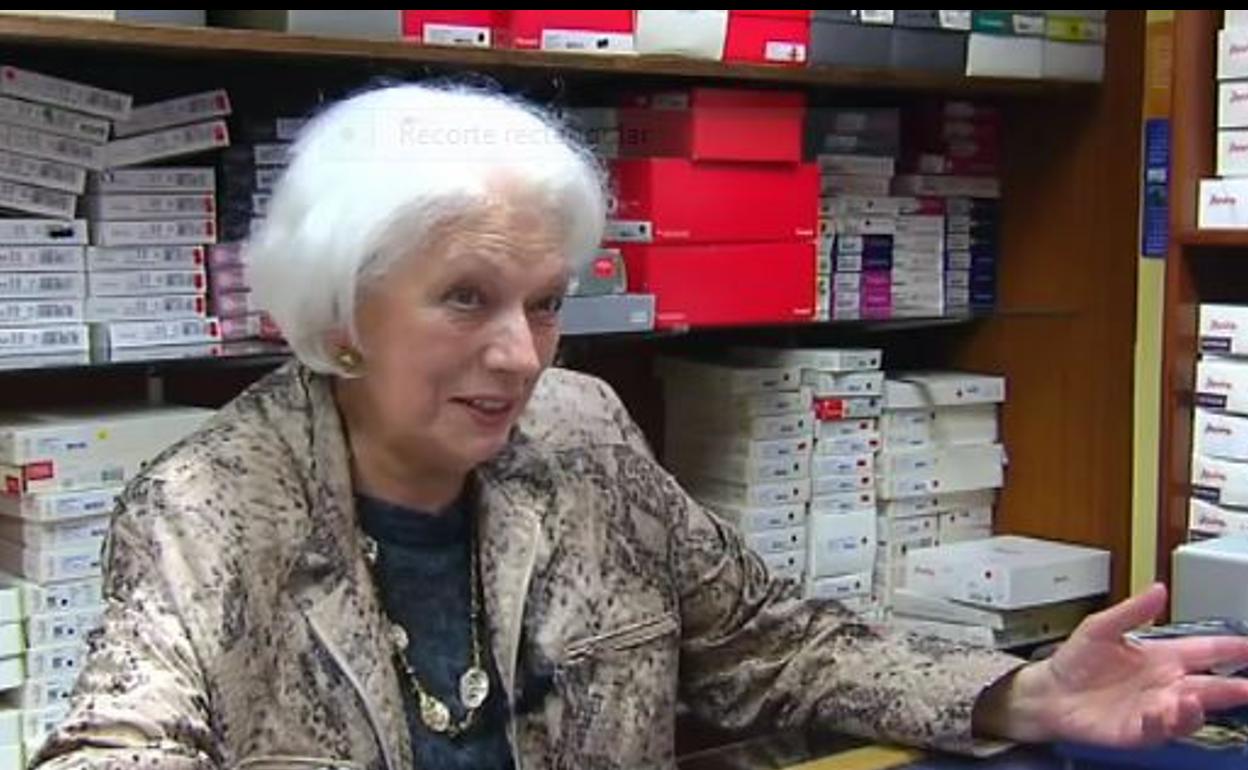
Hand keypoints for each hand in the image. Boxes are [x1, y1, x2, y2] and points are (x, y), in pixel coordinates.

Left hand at [975, 583, 1247, 745]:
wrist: (1050, 691)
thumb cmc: (1077, 660)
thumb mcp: (1101, 627)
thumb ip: (1132, 610)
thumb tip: (1159, 588)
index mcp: (1162, 657)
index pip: (1205, 651)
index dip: (1230, 648)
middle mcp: (1165, 684)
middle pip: (1207, 687)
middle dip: (1232, 688)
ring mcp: (1154, 709)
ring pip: (1188, 713)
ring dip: (1195, 709)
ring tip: (1195, 700)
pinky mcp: (1137, 730)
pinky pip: (1157, 730)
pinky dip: (1161, 722)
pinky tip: (1158, 712)